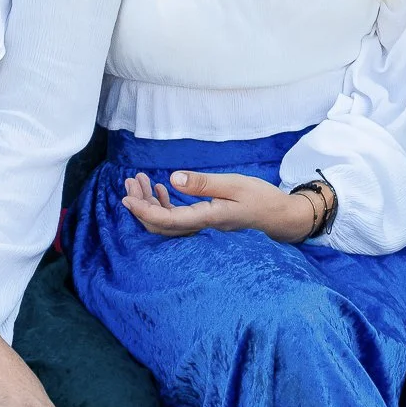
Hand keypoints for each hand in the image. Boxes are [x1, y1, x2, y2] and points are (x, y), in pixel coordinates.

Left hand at [122, 169, 315, 243]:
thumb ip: (203, 184)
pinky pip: (177, 219)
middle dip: (140, 205)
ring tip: (138, 181)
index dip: (142, 211)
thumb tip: (173, 179)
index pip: (166, 220)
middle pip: (160, 225)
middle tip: (129, 182)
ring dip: (150, 204)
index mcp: (207, 218)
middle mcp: (201, 227)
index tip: (125, 198)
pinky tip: (160, 189)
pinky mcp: (205, 222)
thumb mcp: (235, 184)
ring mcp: (202, 227)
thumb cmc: (262, 198)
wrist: (280, 217)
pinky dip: (164, 205)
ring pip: (166, 222)